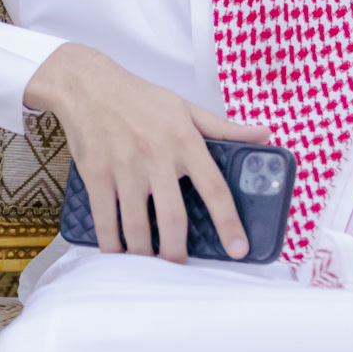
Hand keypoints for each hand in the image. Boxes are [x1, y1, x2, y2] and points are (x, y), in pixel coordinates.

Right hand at [24, 43, 268, 261]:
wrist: (88, 86)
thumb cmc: (140, 98)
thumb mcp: (185, 107)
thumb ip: (224, 128)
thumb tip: (264, 135)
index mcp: (185, 140)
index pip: (214, 187)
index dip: (228, 222)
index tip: (239, 249)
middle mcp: (156, 156)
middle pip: (173, 218)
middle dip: (177, 252)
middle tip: (179, 265)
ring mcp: (124, 167)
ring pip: (137, 226)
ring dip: (144, 253)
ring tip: (149, 263)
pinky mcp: (96, 175)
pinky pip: (105, 219)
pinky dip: (111, 244)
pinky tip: (117, 253)